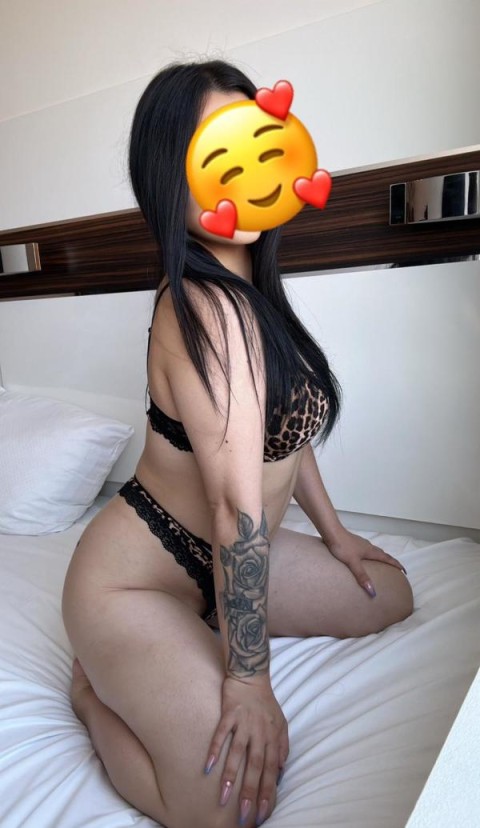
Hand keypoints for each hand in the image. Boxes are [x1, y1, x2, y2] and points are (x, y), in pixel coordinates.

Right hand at [204, 675, 288, 825]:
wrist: (252, 675)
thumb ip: (283, 746)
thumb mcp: (281, 724)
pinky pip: (222, 733)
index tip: (263, 813)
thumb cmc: (266, 702)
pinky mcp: (229, 713)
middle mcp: (260, 733)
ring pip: (238, 753)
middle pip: (256, 767)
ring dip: (231, 776)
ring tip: (224, 797)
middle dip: (250, 792)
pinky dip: (215, 749)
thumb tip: (282, 770)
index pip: (271, 770)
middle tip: (244, 815)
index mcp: (273, 737)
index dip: (268, 792)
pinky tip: (208, 766)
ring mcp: (244, 723)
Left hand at [325, 527, 406, 597]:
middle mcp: (368, 546)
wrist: (331, 531)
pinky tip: (362, 558)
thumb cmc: (342, 545)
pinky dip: (369, 555)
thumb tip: (373, 592)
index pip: (388, 558)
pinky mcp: (353, 542)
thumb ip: (362, 576)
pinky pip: (366, 550)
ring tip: (380, 565)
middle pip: (382, 554)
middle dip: (389, 561)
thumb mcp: (352, 562)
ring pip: (374, 551)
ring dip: (379, 558)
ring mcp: (360, 543)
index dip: (396, 565)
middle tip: (394, 568)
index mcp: (370, 551)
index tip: (404, 570)